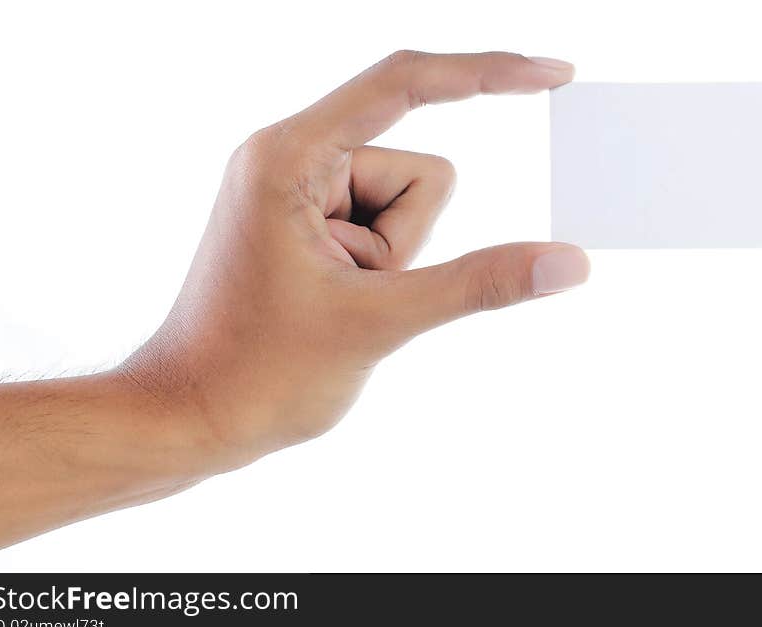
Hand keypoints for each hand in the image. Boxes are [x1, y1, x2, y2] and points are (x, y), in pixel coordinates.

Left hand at [120, 51, 589, 473]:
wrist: (193, 417)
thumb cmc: (258, 374)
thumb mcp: (380, 322)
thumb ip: (480, 284)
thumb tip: (569, 262)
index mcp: (289, 157)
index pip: (402, 85)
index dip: (484, 73)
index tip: (552, 74)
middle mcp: (292, 158)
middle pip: (419, 173)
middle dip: (407, 244)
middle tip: (350, 293)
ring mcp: (301, 193)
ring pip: (407, 207)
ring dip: (392, 262)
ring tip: (337, 301)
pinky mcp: (310, 223)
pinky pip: (385, 230)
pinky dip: (380, 270)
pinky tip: (333, 302)